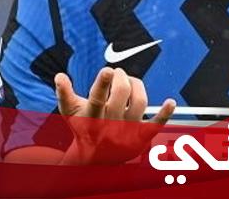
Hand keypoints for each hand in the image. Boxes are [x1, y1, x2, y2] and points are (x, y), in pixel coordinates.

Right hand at [54, 67, 174, 164]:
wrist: (94, 158)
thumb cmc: (83, 127)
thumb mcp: (71, 112)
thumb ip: (64, 93)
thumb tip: (59, 76)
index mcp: (91, 117)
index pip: (97, 98)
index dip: (103, 83)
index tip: (109, 69)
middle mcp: (110, 125)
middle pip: (121, 95)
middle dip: (122, 77)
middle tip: (118, 72)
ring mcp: (127, 131)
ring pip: (139, 103)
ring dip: (137, 85)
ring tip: (130, 81)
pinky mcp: (140, 137)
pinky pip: (155, 125)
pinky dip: (164, 113)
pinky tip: (170, 102)